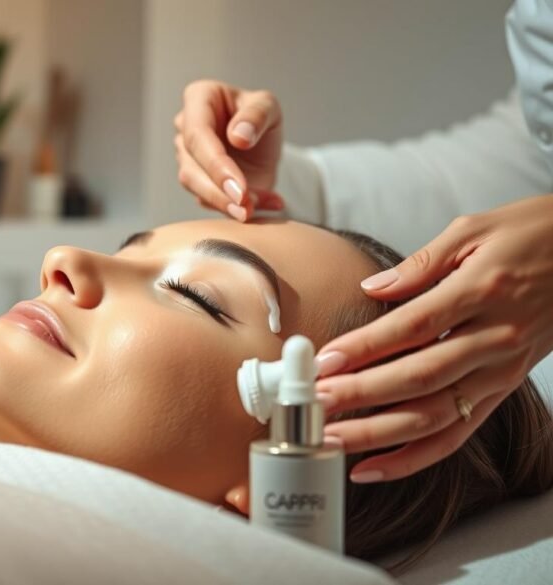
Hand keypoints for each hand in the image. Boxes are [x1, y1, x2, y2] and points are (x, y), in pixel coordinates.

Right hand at [174, 80, 285, 220]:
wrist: (262, 144)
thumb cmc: (260, 117)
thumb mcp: (269, 106)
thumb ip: (257, 115)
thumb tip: (238, 137)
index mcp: (199, 98)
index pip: (198, 134)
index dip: (216, 163)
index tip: (239, 187)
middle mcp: (185, 127)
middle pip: (191, 165)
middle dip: (219, 191)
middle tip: (246, 206)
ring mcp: (186, 156)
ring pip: (195, 186)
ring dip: (225, 203)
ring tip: (255, 209)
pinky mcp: (194, 181)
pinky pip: (208, 200)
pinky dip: (236, 207)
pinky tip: (265, 203)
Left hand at [315, 194, 552, 482]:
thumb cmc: (530, 235)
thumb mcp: (473, 230)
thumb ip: (420, 263)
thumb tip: (371, 288)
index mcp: (482, 292)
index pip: (414, 326)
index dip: (366, 347)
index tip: (325, 360)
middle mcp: (494, 340)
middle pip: (419, 377)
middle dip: (360, 395)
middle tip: (314, 404)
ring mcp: (500, 372)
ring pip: (435, 415)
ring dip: (378, 433)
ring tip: (329, 438)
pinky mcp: (502, 390)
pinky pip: (457, 433)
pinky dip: (415, 456)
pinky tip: (373, 465)